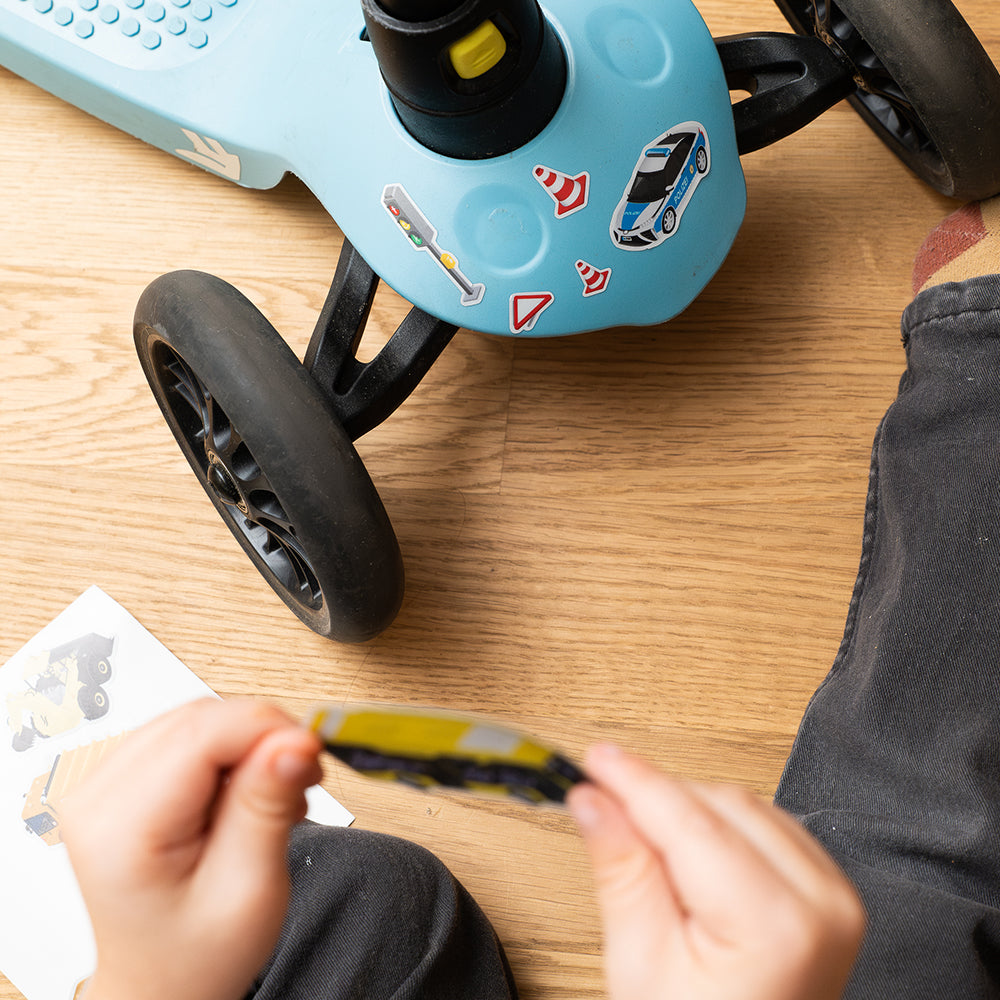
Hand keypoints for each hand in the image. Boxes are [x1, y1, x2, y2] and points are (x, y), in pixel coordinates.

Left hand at [61, 698, 322, 999]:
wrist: (162, 983)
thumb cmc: (195, 956)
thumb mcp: (250, 890)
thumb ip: (267, 806)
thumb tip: (293, 741)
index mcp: (120, 829)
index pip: (202, 735)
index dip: (268, 730)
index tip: (311, 751)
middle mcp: (98, 797)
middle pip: (199, 719)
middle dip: (263, 736)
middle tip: (302, 778)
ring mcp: (104, 785)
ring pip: (197, 718)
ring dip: (248, 743)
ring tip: (275, 793)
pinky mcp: (122, 779)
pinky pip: (187, 734)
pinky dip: (229, 751)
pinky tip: (246, 789)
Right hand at [567, 745, 863, 999]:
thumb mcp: (641, 966)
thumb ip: (622, 869)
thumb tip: (595, 802)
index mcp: (776, 925)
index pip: (690, 819)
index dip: (634, 781)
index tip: (596, 760)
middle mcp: (820, 901)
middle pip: (719, 804)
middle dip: (657, 798)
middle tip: (602, 803)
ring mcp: (834, 896)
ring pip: (743, 805)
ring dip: (687, 810)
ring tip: (647, 850)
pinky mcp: (831, 892)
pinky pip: (768, 824)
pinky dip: (720, 825)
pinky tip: (690, 856)